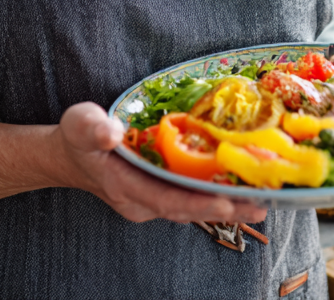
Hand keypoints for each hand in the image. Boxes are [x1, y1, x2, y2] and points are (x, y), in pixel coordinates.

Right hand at [55, 102, 267, 224]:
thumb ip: (94, 128)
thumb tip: (111, 131)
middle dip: (225, 209)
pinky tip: (240, 190)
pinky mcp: (160, 194)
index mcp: (125, 187)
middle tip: (261, 205)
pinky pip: (190, 199)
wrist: (70, 155)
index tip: (227, 201)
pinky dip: (215, 196)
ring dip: (227, 206)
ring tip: (262, 201)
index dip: (197, 202)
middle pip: (187, 210)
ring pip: (192, 208)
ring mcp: (151, 201)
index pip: (166, 199)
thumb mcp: (80, 124)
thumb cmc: (77, 138)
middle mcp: (142, 202)